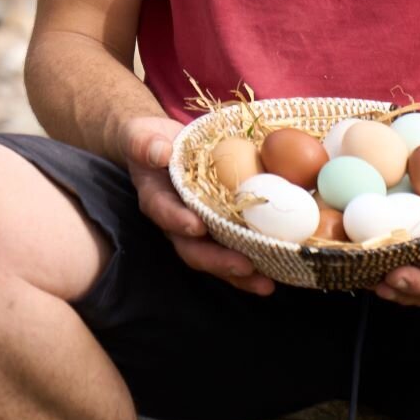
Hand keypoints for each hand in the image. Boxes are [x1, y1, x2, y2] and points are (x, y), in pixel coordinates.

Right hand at [118, 114, 274, 296]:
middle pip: (192, 249)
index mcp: (156, 198)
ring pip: (215, 257)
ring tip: (265, 284)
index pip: (164, 212)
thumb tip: (159, 152)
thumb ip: (144, 143)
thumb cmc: (149, 141)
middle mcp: (176, 221)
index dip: (178, 221)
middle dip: (218, 261)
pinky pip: (234, 248)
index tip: (197, 227)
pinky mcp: (219, 228)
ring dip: (240, 273)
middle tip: (244, 266)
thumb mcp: (141, 136)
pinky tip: (278, 270)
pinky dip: (255, 261)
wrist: (160, 147)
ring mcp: (199, 228)